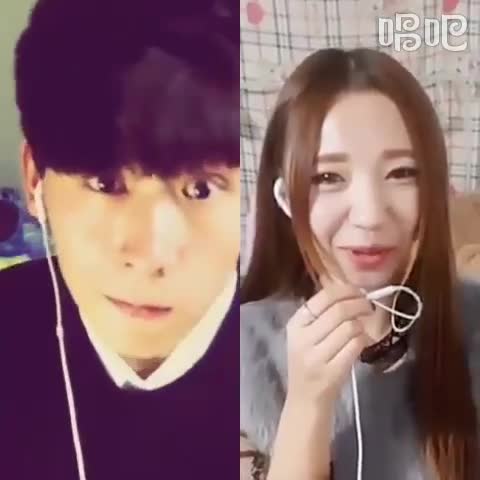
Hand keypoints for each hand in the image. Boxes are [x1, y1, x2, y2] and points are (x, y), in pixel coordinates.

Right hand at [285, 279, 373, 406]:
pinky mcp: (332, 372)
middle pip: (339, 310)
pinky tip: (362, 341)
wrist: (305, 399)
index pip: (323, 297)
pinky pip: (356, 346)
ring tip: (362, 326)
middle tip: (368, 306)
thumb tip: (351, 290)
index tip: (359, 292)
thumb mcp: (305, 334)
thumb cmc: (309, 361)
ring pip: (350, 327)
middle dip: (360, 304)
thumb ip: (322, 313)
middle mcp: (302, 338)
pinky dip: (364, 340)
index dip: (346, 290)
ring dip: (362, 324)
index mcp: (295, 324)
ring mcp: (316, 356)